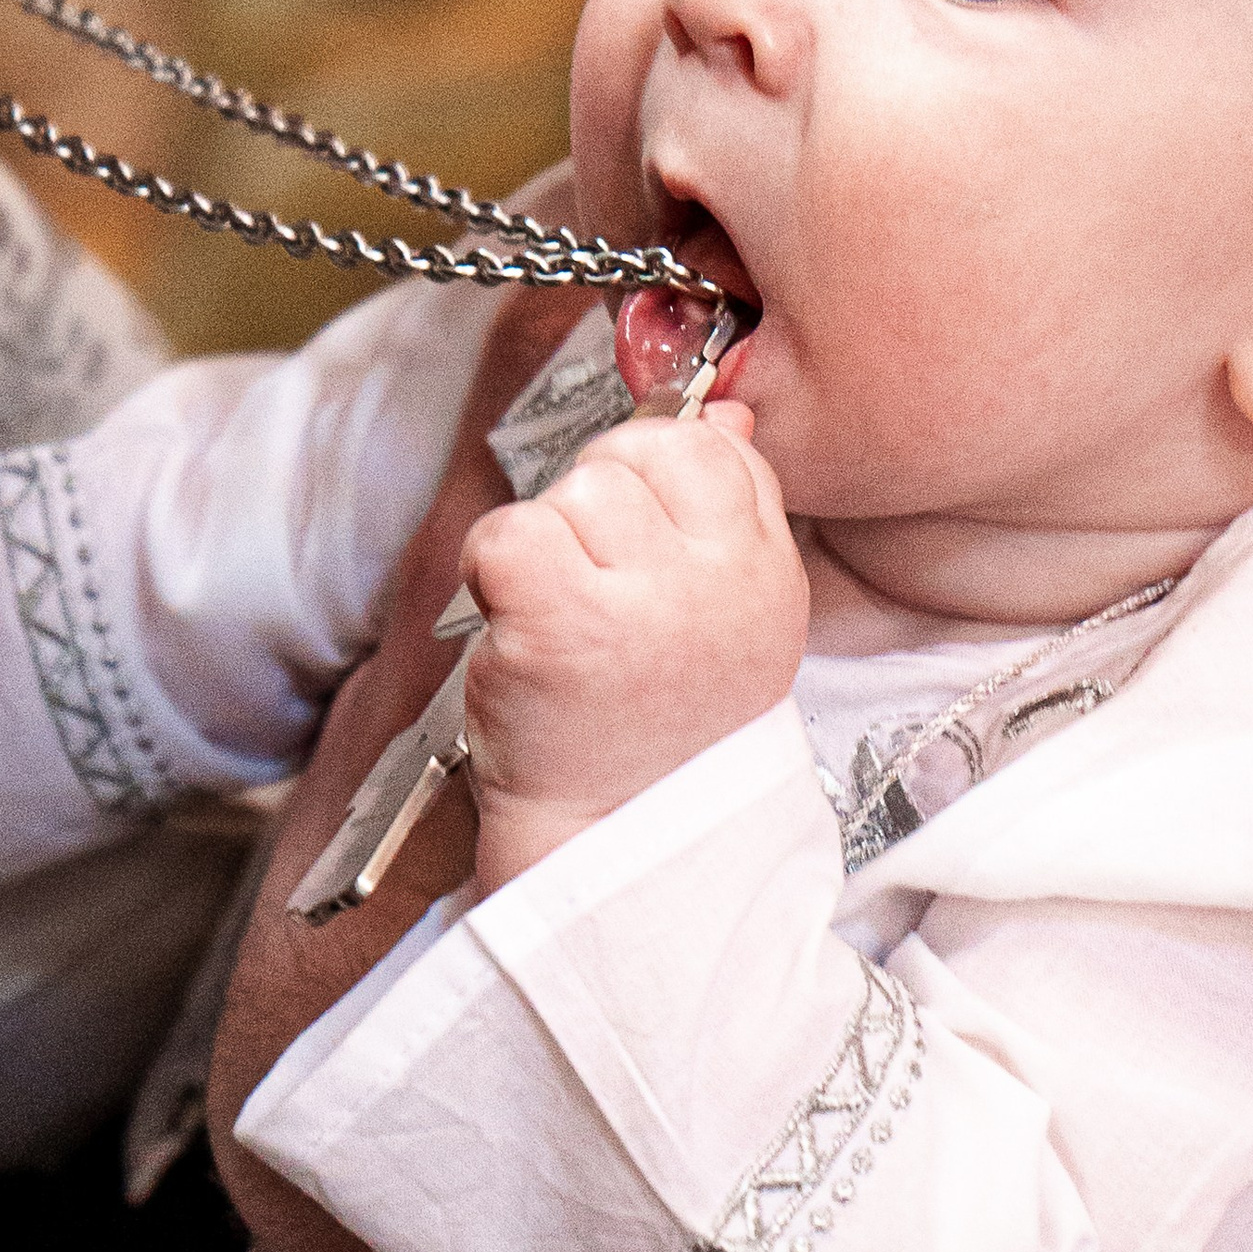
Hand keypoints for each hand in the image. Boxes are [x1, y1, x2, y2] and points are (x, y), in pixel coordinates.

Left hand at [458, 402, 806, 888]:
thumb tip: (719, 409)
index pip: (707, 445)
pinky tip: (515, 626)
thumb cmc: (655, 725)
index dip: (651, 480)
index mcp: (764, 568)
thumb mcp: (729, 612)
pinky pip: (507, 532)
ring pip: (568, 490)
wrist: (615, 841)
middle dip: (591, 514)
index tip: (634, 550)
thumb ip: (730, 505)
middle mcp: (717, 579)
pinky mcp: (560, 621)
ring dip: (542, 548)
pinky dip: (488, 571)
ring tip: (562, 625)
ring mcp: (641, 599)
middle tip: (595, 601)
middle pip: (629, 456)